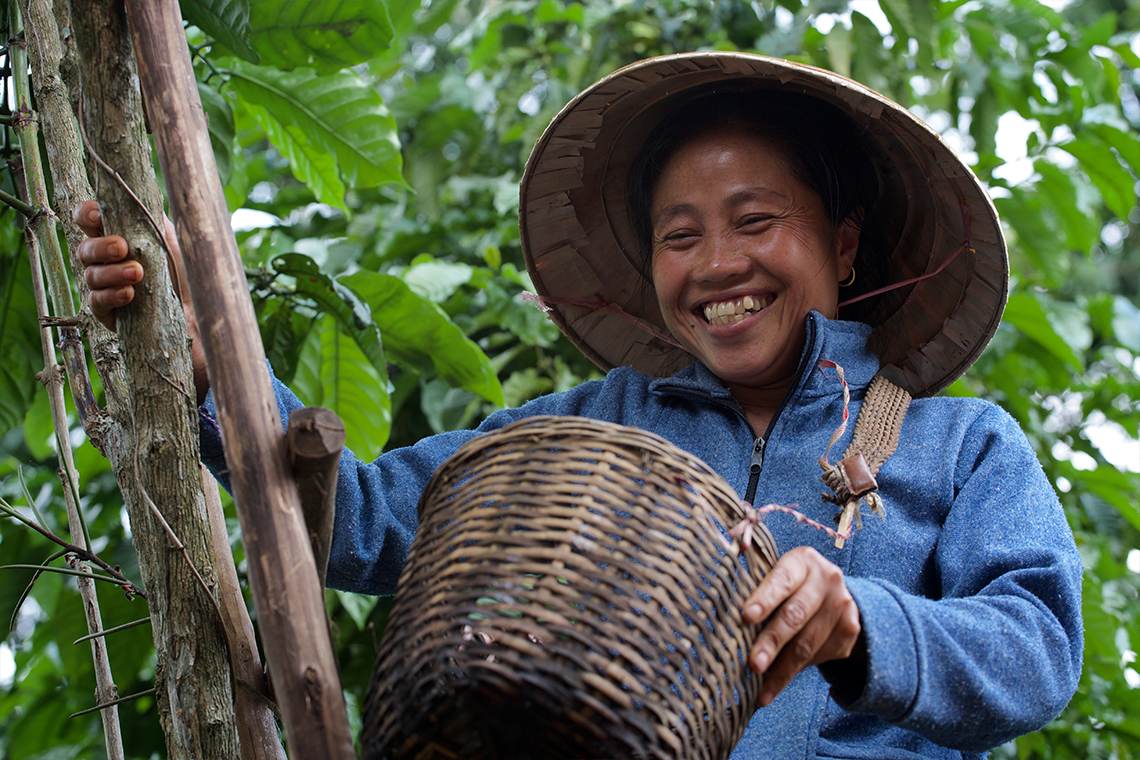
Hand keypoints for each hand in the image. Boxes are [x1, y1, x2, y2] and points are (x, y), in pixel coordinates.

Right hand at [74, 200, 208, 402]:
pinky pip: (96, 303)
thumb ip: (155, 216)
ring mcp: (108, 289)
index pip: (89, 220)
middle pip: (84, 249)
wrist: (207, 317)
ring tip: (137, 274)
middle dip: (100, 246)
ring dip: (111, 273)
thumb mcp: (179, 239)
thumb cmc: (195, 274)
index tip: (97, 215)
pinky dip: (110, 296)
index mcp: (122, 236)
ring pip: (89, 275)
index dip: (86, 214)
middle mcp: (110, 262)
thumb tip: (138, 191)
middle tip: (123, 248)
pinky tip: (129, 295)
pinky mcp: (112, 316)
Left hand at [743, 546, 860, 706]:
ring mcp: (842, 605)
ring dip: (782, 670)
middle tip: (753, 664)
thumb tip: (719, 612)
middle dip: (771, 642)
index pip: (782, 580)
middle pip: (794, 615)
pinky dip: (794, 673)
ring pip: (807, 643)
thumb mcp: (778, 575)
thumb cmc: (792, 585)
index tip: (746, 616)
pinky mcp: (849, 631)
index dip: (764, 598)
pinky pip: (819, 656)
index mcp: (803, 561)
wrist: (835, 594)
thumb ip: (757, 586)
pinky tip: (776, 684)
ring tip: (761, 689)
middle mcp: (827, 580)